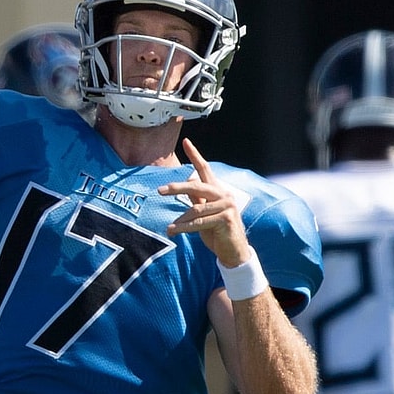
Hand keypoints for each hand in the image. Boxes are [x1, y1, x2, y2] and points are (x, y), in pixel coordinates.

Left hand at [157, 138, 249, 266]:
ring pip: (196, 209)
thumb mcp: (204, 213)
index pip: (205, 169)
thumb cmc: (216, 232)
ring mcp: (227, 206)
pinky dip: (185, 227)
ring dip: (180, 220)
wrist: (233, 252)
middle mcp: (224, 194)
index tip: (186, 141)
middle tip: (160, 190)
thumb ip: (197, 199)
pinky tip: (173, 231)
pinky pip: (200, 222)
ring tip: (169, 229)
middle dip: (177, 188)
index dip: (195, 155)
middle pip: (196, 185)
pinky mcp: (226, 219)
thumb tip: (186, 183)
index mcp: (218, 190)